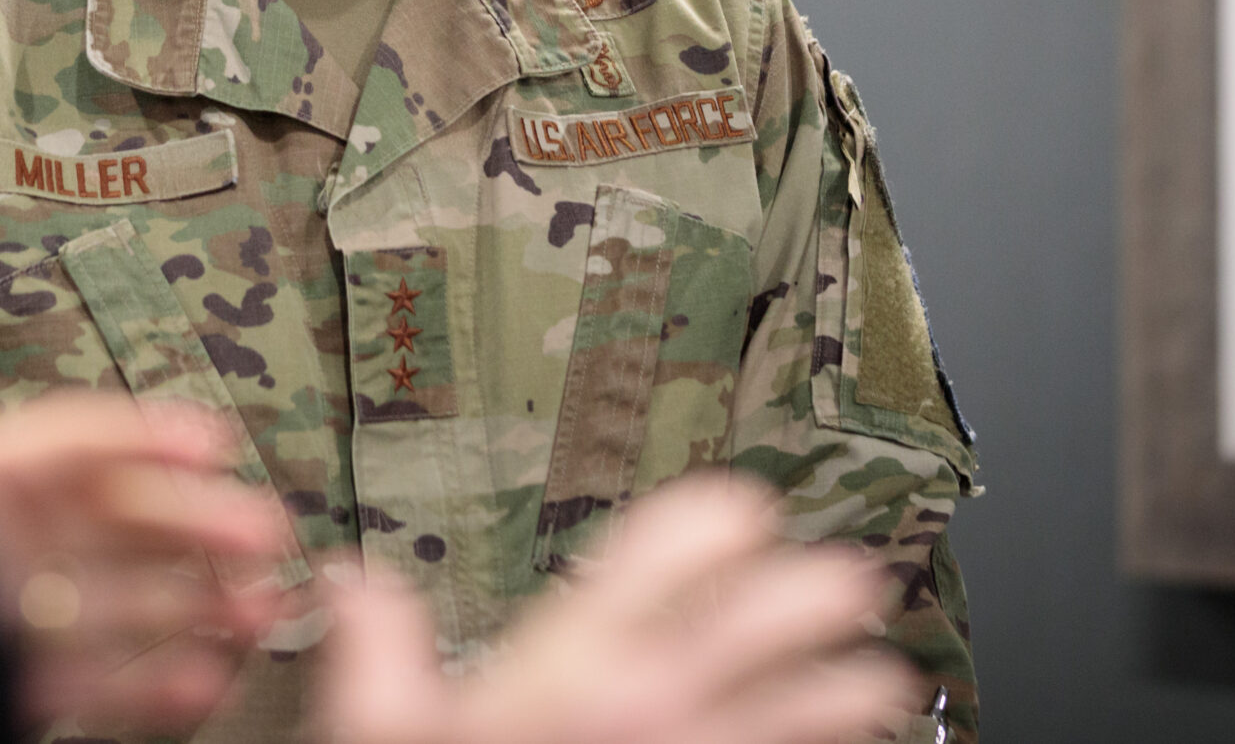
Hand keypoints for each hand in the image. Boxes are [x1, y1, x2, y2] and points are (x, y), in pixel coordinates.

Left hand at [0, 394, 293, 729]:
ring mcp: (16, 613)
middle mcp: (4, 541)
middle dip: (195, 525)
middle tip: (265, 532)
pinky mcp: (18, 678)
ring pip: (122, 601)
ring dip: (196, 603)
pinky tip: (205, 677)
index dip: (143, 435)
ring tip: (262, 609)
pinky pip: (94, 676)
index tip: (211, 441)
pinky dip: (152, 680)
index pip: (72, 442)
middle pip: (115, 520)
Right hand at [313, 473, 924, 743]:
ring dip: (861, 686)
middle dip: (823, 590)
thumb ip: (376, 650)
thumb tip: (354, 581)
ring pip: (829, 709)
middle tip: (847, 583)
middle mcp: (658, 705)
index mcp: (573, 664)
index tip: (746, 512)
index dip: (723, 516)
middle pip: (780, 614)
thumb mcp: (383, 735)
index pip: (675, 546)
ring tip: (880, 677)